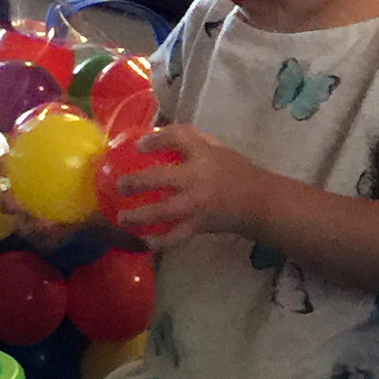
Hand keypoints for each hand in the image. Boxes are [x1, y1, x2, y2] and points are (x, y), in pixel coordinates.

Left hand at [116, 124, 274, 247]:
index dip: (154, 139)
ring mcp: (195, 205)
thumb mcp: (219, 149)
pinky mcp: (198, 226)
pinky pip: (174, 237)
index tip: (138, 145)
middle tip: (120, 186)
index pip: (177, 138)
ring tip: (122, 218)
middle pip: (158, 178)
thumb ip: (194, 141)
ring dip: (138, 216)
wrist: (258, 203)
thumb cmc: (237, 172)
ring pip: (161, 212)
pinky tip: (145, 243)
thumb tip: (161, 136)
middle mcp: (196, 179)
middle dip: (135, 182)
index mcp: (203, 155)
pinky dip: (159, 242)